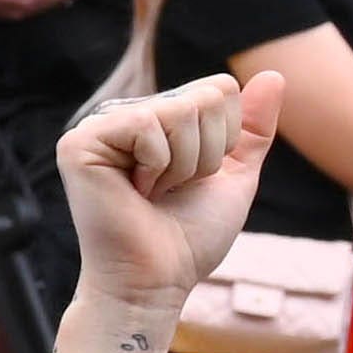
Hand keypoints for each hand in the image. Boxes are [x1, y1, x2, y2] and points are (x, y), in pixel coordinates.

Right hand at [56, 67, 284, 313]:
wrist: (157, 280)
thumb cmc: (189, 236)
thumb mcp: (233, 175)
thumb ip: (252, 127)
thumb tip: (273, 72)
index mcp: (157, 119)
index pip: (219, 89)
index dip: (225, 138)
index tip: (194, 178)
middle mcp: (127, 115)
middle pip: (205, 96)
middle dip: (206, 153)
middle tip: (171, 189)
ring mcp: (100, 127)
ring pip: (180, 109)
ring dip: (183, 164)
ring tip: (152, 192)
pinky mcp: (80, 143)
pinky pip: (146, 123)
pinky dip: (155, 165)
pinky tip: (132, 190)